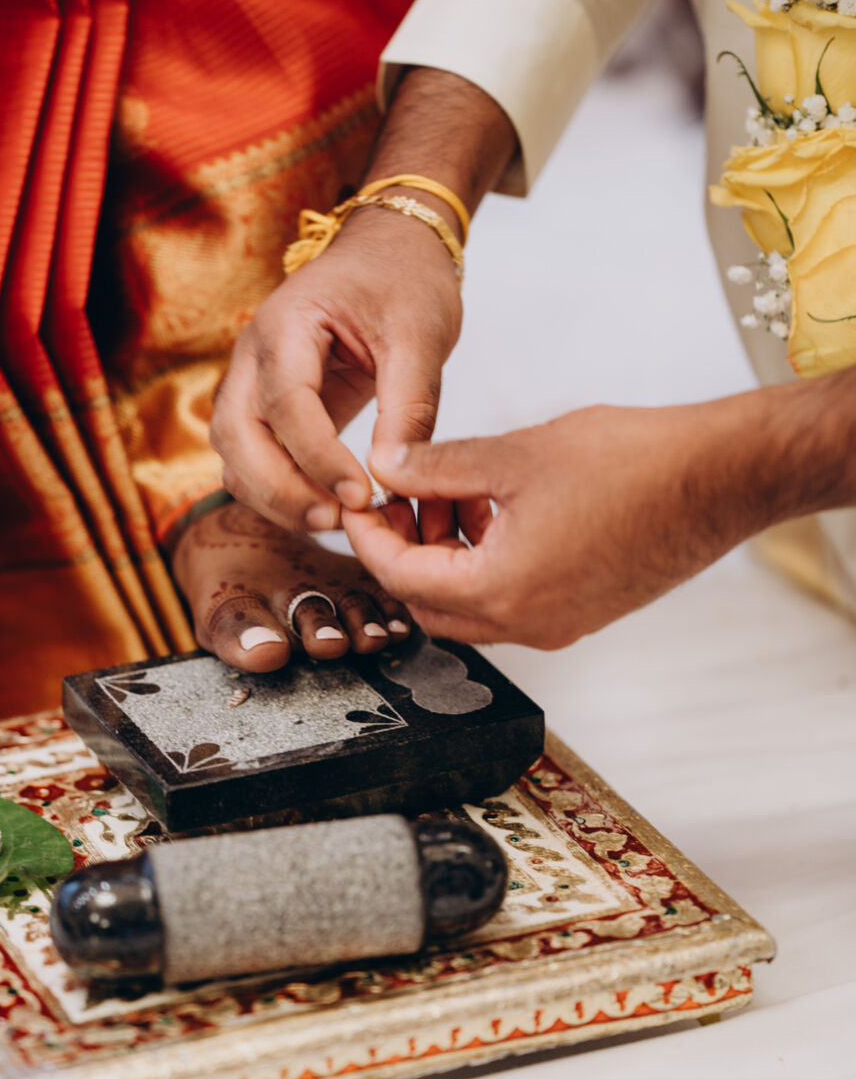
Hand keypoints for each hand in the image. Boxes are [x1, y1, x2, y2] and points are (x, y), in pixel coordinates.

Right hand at [210, 203, 462, 531]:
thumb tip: (393, 473)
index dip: (317, 457)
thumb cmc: (404, 280)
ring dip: (274, 497)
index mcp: (285, 324)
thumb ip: (408, 404)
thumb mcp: (422, 334)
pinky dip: (278, 492)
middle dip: (281, 488)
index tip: (362, 495)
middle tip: (338, 518)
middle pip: (236, 437)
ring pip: (234, 456)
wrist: (389, 253)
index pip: (285, 403)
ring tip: (336, 519)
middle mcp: (252, 356)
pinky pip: (252, 461)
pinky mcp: (265, 409)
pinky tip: (325, 506)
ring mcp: (250, 383)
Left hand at [346, 398, 777, 648]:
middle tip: (398, 497)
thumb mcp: (515, 454)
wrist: (722, 479)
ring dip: (444, 555)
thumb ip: (437, 466)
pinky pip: (509, 601)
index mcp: (499, 591)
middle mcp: (525, 624)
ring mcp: (556, 624)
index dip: (367, 534)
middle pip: (427, 604)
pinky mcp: (581, 612)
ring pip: (468, 605)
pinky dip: (484, 563)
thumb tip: (386, 466)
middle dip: (401, 550)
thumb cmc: (635, 463)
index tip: (356, 498)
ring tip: (449, 493)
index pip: (400, 576)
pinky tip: (493, 510)